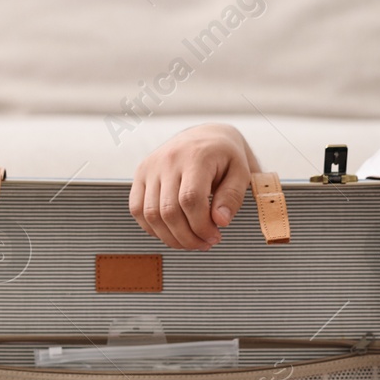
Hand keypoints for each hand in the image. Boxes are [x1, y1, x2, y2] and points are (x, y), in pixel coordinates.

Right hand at [130, 124, 256, 249]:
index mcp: (196, 156)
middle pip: (169, 211)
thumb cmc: (225, 156)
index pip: (190, 199)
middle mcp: (168, 159)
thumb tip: (220, 221)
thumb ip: (232, 197)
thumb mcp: (241, 172)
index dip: (201, 226)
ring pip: (151, 214)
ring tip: (190, 241)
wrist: (206, 136)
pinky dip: (153, 228)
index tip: (215, 236)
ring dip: (171, 237)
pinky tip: (172, 231)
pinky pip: (137, 209)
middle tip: (205, 243)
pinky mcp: (141, 174)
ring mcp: (151, 167)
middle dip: (188, 237)